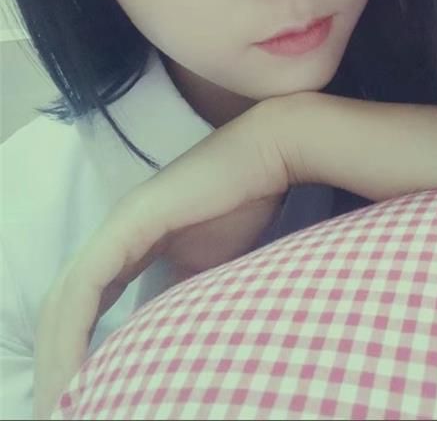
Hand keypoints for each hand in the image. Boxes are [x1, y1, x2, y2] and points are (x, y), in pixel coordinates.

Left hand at [33, 93, 300, 418]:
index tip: (84, 398)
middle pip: (64, 307)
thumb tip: (174, 345)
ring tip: (63, 405)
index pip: (87, 306)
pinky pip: (83, 286)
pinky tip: (74, 369)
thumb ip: (187, 300)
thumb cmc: (244, 205)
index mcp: (129, 245)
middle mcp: (115, 236)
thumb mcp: (213, 270)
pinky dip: (72, 332)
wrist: (264, 155)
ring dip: (58, 357)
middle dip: (58, 363)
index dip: (78, 352)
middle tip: (63, 411)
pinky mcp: (129, 224)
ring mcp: (118, 227)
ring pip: (64, 301)